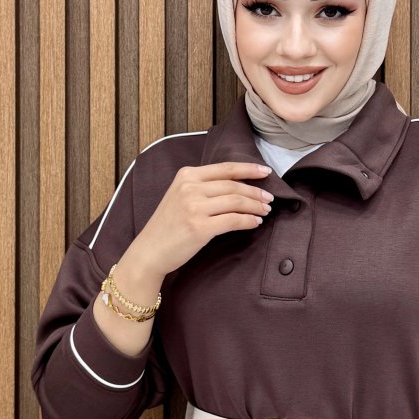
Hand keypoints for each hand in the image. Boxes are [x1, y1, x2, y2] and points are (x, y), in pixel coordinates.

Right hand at [135, 161, 274, 275]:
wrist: (150, 251)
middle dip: (256, 192)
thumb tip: (237, 186)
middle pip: (234, 185)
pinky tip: (255, 222)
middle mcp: (190, 188)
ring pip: (236, 202)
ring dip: (255, 206)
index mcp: (186, 175)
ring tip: (265, 210)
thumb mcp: (180, 196)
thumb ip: (202, 187)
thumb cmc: (167, 226)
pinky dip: (248, 221)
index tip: (266, 172)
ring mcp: (194, 207)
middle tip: (269, 198)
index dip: (249, 169)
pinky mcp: (200, 227)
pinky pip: (233, 220)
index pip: (225, 168)